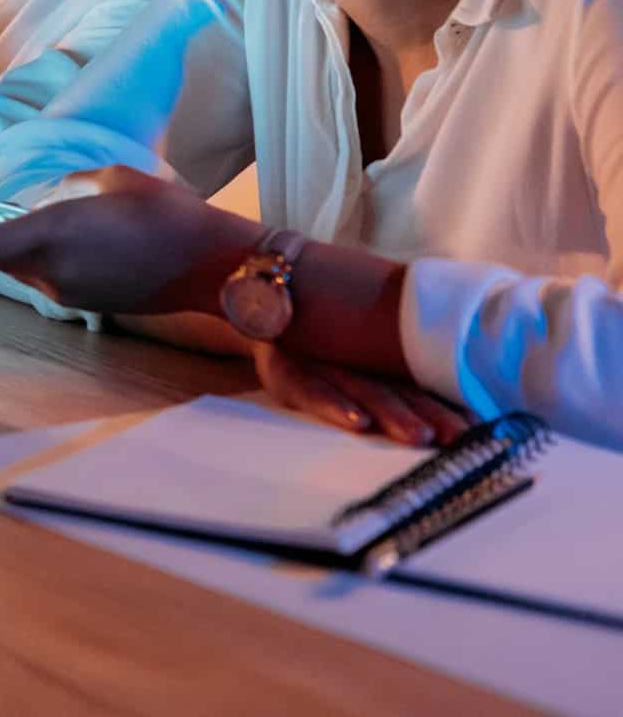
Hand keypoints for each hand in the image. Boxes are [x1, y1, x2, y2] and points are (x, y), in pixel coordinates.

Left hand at [0, 167, 261, 315]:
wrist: (215, 266)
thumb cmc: (167, 212)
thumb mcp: (111, 180)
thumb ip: (67, 190)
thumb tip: (48, 202)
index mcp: (52, 235)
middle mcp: (51, 271)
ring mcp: (68, 293)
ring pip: (21, 265)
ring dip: (9, 246)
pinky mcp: (87, 303)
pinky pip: (48, 275)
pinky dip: (39, 256)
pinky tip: (57, 238)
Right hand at [253, 343, 469, 446]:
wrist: (258, 302)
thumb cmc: (316, 343)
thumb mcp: (356, 349)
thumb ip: (398, 371)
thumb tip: (466, 408)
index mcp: (377, 358)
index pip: (421, 383)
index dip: (451, 404)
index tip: (483, 429)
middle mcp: (353, 358)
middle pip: (399, 388)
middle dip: (431, 413)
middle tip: (459, 437)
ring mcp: (319, 363)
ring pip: (363, 389)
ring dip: (392, 413)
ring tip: (419, 436)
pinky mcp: (285, 372)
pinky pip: (311, 391)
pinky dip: (333, 406)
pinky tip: (356, 423)